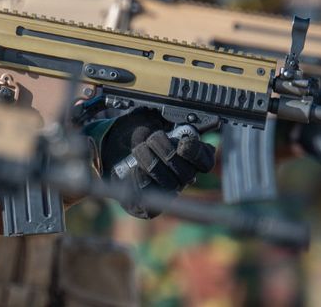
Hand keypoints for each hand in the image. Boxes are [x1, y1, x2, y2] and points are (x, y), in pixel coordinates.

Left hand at [98, 108, 215, 217]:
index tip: (183, 142)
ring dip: (151, 163)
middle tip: (151, 139)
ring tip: (139, 150)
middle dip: (166, 152)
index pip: (205, 161)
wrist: (114, 151)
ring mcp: (166, 194)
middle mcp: (182, 178)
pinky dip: (141, 184)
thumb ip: (166, 116)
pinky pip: (151, 206)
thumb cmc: (137, 134)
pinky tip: (134, 170)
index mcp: (190, 158)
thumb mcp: (152, 118)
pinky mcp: (148, 208)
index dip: (196, 153)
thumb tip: (172, 112)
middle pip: (185, 173)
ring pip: (168, 185)